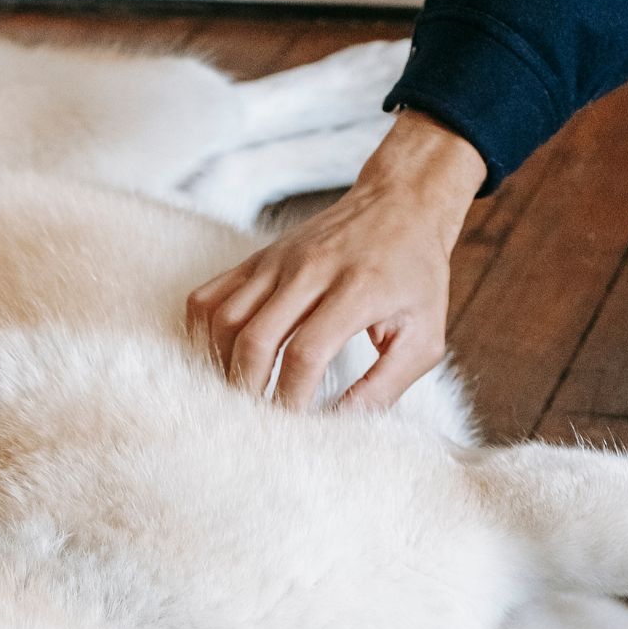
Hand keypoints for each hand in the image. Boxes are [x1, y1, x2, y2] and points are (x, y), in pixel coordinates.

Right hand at [186, 110, 485, 411]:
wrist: (400, 204)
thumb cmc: (416, 277)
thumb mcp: (424, 337)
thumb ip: (386, 386)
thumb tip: (342, 423)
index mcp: (357, 289)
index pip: (306, 353)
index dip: (292, 397)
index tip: (292, 424)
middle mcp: (311, 270)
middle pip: (256, 340)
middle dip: (250, 390)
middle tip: (258, 418)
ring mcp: (278, 260)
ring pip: (224, 319)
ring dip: (223, 365)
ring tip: (240, 391)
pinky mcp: (259, 258)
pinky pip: (209, 295)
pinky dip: (203, 333)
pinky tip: (222, 357)